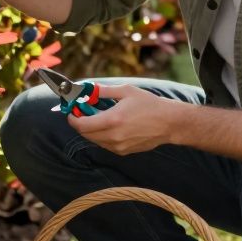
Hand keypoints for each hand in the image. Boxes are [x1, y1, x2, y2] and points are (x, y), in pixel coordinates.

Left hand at [66, 85, 180, 154]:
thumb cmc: (149, 104)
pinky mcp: (123, 152)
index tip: (72, 110)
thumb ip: (103, 91)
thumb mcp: (125, 91)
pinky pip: (104, 144)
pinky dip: (102, 135)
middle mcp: (113, 136)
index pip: (81, 124)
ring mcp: (118, 146)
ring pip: (94, 140)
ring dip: (91, 129)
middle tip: (83, 111)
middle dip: (80, 122)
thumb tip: (86, 88)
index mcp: (112, 120)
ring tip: (99, 116)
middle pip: (85, 134)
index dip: (72, 117)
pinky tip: (111, 125)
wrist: (169, 123)